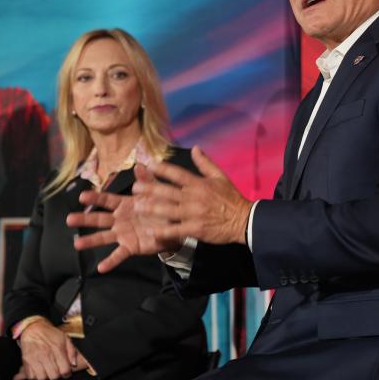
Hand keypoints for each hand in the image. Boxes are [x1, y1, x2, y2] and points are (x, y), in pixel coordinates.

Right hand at [15, 320, 75, 379]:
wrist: (33, 329)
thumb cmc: (51, 334)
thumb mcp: (65, 338)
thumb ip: (72, 351)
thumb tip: (73, 364)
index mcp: (57, 349)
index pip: (64, 370)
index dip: (67, 373)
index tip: (66, 372)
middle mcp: (46, 355)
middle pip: (53, 376)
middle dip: (57, 375)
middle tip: (56, 371)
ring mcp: (35, 359)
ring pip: (42, 378)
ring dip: (46, 376)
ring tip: (48, 371)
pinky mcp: (26, 362)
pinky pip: (31, 376)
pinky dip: (35, 376)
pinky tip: (39, 370)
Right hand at [67, 167, 180, 272]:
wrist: (174, 226)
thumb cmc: (161, 207)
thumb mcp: (155, 193)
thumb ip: (147, 181)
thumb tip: (140, 166)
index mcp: (124, 205)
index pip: (106, 200)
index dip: (95, 198)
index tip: (82, 196)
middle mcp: (119, 220)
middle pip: (99, 219)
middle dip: (84, 219)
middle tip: (69, 219)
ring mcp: (123, 234)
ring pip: (104, 237)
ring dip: (90, 241)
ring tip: (77, 245)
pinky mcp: (130, 246)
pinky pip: (119, 254)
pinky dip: (110, 261)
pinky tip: (100, 268)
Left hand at [131, 146, 252, 246]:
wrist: (243, 220)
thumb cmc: (231, 198)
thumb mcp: (221, 177)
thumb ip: (205, 163)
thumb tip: (195, 148)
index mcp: (199, 184)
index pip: (178, 174)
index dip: (162, 169)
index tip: (149, 165)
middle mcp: (194, 197)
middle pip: (168, 191)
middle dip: (150, 188)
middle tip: (135, 187)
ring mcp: (193, 214)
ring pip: (168, 210)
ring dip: (151, 208)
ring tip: (137, 206)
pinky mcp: (195, 229)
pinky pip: (175, 230)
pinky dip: (162, 231)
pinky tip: (150, 231)